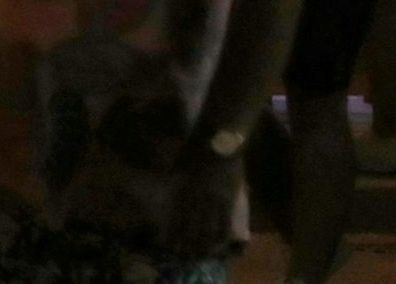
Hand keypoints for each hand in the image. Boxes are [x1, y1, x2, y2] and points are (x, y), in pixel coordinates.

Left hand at [166, 128, 246, 255]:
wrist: (218, 140)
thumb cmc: (196, 147)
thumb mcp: (179, 162)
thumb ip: (174, 177)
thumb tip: (167, 185)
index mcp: (181, 188)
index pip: (176, 215)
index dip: (173, 231)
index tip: (168, 243)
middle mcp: (195, 197)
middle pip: (190, 224)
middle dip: (186, 240)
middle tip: (183, 255)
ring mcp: (212, 199)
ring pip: (206, 226)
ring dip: (203, 241)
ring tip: (200, 254)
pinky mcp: (228, 198)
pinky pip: (225, 220)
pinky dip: (222, 233)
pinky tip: (220, 244)